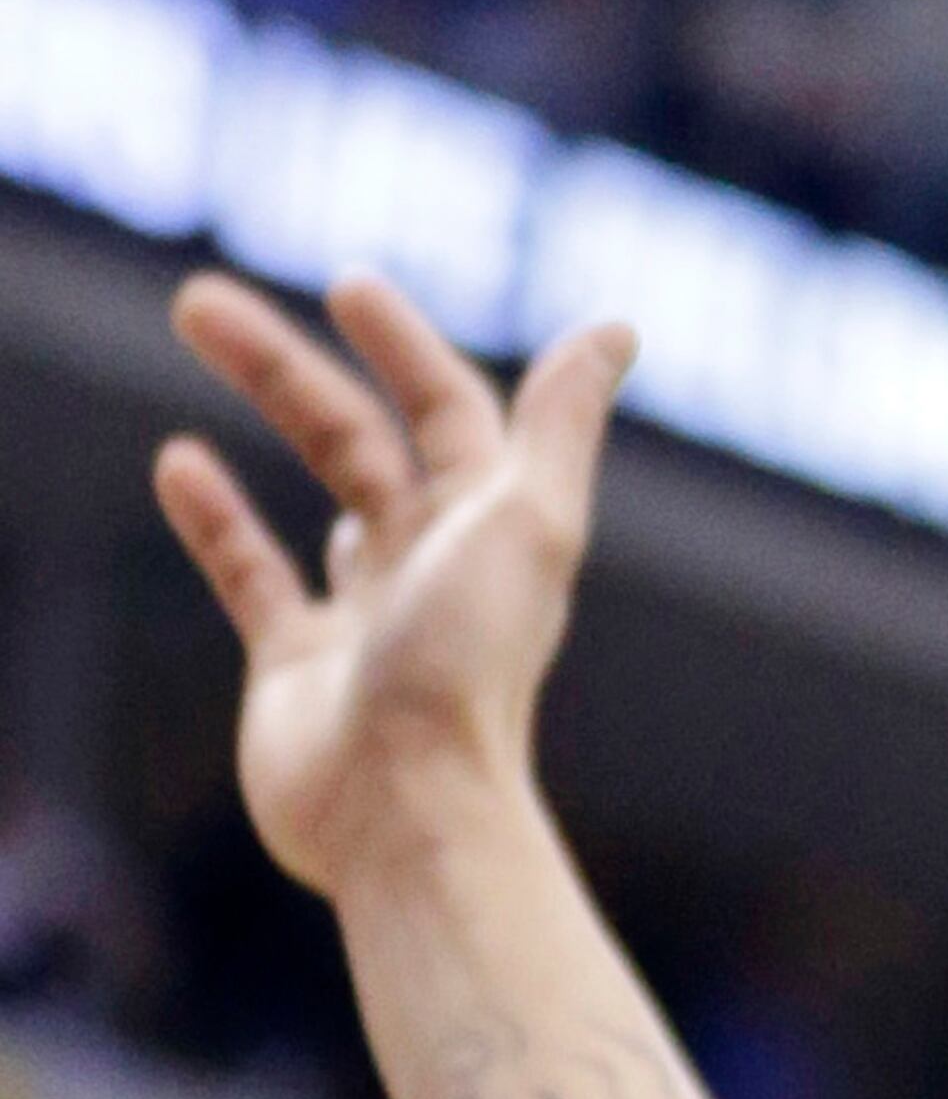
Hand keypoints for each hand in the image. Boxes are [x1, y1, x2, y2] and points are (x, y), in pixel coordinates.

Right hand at [155, 274, 633, 903]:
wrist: (405, 813)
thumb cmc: (468, 665)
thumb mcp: (526, 521)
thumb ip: (561, 424)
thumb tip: (619, 327)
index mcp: (494, 521)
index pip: (447, 408)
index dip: (401, 345)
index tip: (346, 285)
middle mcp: (433, 559)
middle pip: (357, 439)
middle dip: (285, 370)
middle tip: (198, 302)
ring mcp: (364, 612)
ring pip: (309, 491)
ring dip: (257, 417)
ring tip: (192, 346)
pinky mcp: (298, 667)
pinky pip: (252, 571)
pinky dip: (216, 516)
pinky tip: (177, 461)